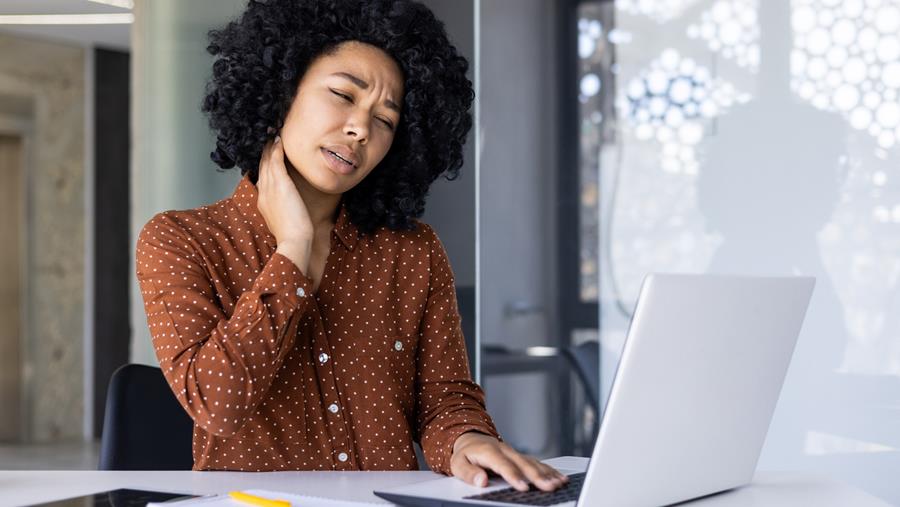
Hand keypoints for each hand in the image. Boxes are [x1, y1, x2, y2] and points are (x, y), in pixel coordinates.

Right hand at [256, 136, 312, 270]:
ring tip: (271, 131)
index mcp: (263, 201)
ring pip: (267, 161)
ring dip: (269, 145)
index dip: (264, 162)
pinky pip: (276, 162)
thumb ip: (284, 209)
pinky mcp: (280, 185)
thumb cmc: (294, 236)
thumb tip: (289, 205)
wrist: (294, 243)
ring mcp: (270, 188)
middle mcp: (263, 192)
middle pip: (262, 165)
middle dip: (264, 150)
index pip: (262, 176)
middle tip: (266, 135)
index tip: (267, 152)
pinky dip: (276, 150)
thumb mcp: (285, 220)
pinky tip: (279, 140)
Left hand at [450, 432, 569, 491]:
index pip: (503, 465)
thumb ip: (469, 473)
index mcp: (489, 452)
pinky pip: (537, 463)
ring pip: (533, 463)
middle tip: (549, 487)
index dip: (514, 476)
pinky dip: (549, 470)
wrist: (470, 439)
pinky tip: (559, 477)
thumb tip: (481, 481)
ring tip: (559, 483)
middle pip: (524, 464)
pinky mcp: (520, 457)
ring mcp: (514, 453)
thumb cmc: (465, 454)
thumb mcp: (458, 464)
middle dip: (537, 476)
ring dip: (547, 473)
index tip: (523, 487)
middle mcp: (505, 450)